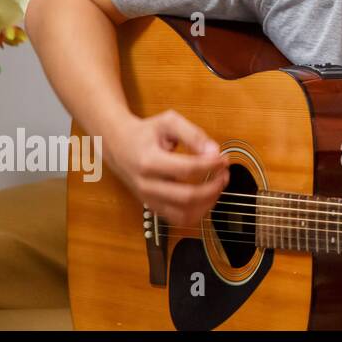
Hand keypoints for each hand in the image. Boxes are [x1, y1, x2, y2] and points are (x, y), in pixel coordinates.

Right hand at [104, 110, 228, 229]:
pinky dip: (197, 212)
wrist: (118, 145)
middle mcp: (147, 185)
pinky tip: (206, 196)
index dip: (211, 164)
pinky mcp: (153, 206)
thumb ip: (193, 134)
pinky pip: (178, 219)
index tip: (223, 158)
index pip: (188, 169)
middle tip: (224, 174)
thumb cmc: (145, 133)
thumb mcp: (169, 122)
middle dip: (213, 187)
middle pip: (187, 197)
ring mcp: (149, 199)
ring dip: (208, 203)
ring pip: (184, 214)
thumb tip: (213, 151)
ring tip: (217, 186)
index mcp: (149, 162)